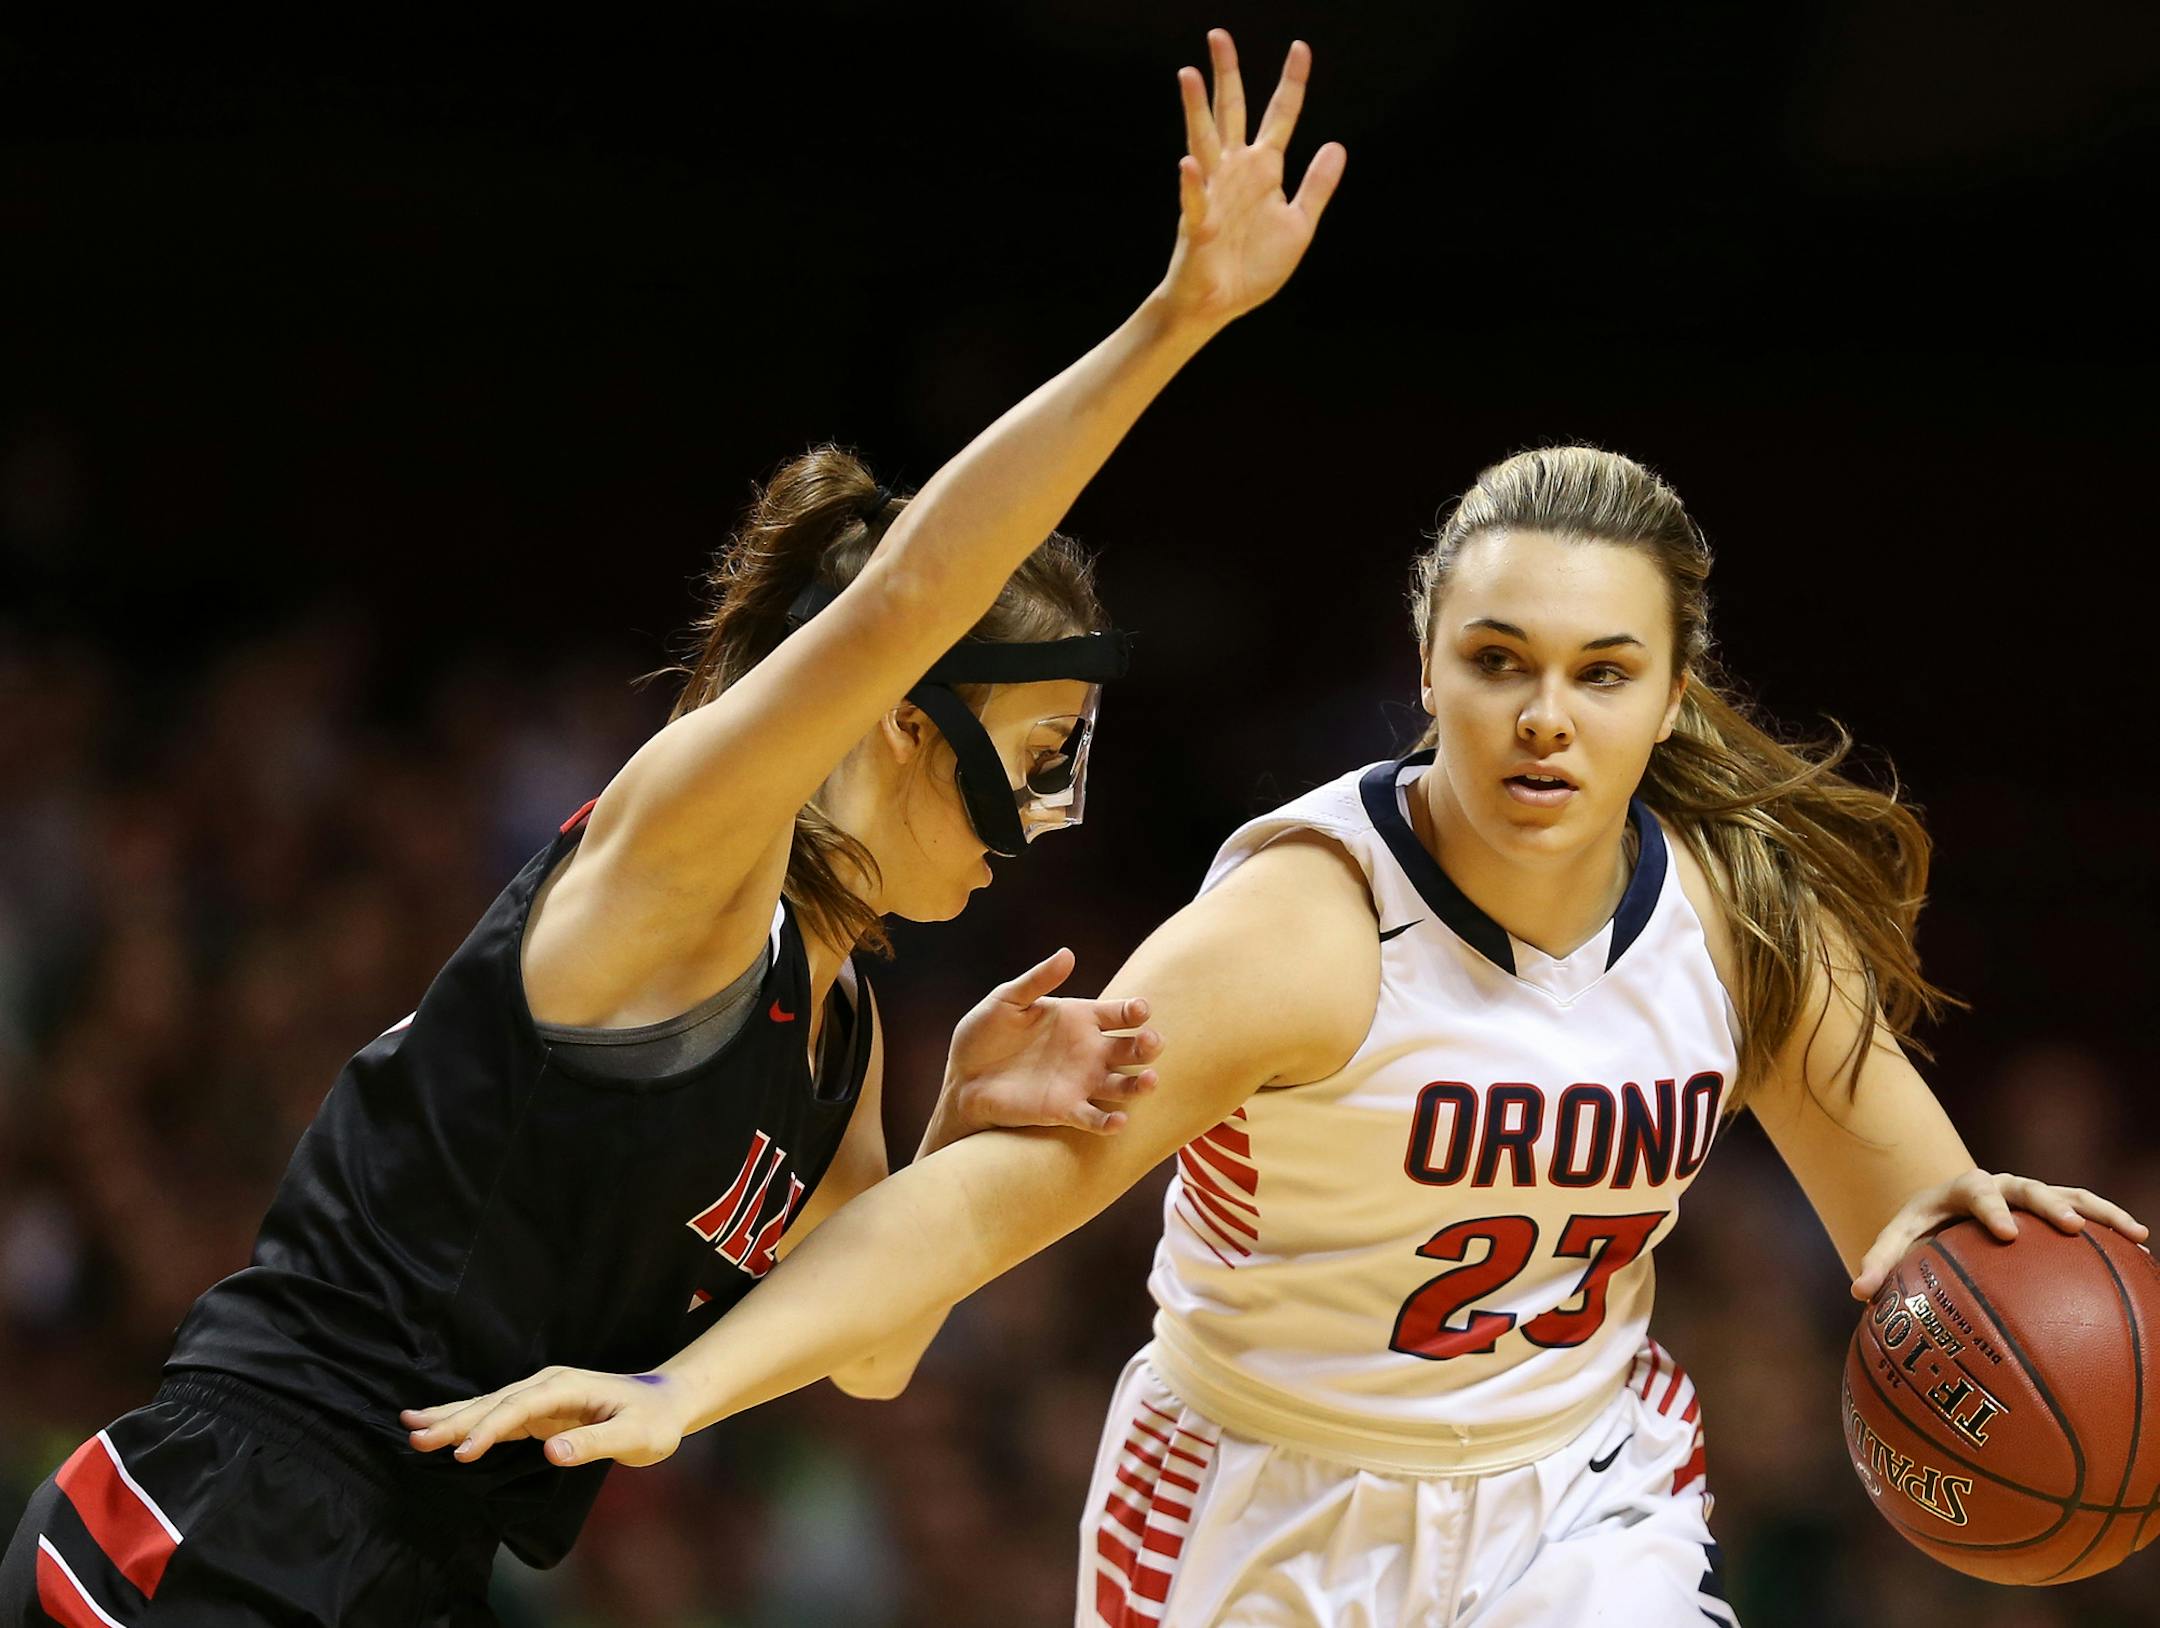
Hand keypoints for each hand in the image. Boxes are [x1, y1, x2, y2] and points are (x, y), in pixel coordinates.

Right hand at [401, 1367, 690, 1468]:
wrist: (666, 1401)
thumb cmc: (653, 1420)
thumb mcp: (634, 1436)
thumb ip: (594, 1443)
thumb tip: (552, 1452)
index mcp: (566, 1387)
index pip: (519, 1409)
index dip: (489, 1429)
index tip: (462, 1454)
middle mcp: (548, 1385)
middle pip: (493, 1403)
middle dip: (454, 1419)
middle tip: (413, 1435)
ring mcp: (541, 1396)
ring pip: (488, 1406)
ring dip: (451, 1418)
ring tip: (409, 1425)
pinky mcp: (538, 1411)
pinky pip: (496, 1416)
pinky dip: (467, 1422)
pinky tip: (441, 1427)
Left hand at [937, 946, 1162, 1140]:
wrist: (962, 1078)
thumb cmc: (983, 1035)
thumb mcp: (1006, 1001)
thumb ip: (1037, 980)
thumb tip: (1067, 954)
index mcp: (1079, 1018)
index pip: (1119, 1013)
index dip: (1134, 1011)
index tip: (1139, 1010)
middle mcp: (1088, 1050)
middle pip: (1131, 1048)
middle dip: (1147, 1045)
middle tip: (1151, 1041)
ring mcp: (1080, 1082)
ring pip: (1123, 1085)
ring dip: (1141, 1085)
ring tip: (1151, 1080)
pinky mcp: (1064, 1110)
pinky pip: (1094, 1118)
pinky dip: (1109, 1122)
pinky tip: (1118, 1121)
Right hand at [1157, 29, 1346, 329]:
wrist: (1219, 304)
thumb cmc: (1253, 266)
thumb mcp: (1299, 225)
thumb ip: (1317, 187)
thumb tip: (1336, 146)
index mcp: (1263, 170)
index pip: (1280, 116)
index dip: (1292, 83)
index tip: (1300, 48)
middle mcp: (1234, 172)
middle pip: (1231, 113)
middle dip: (1227, 74)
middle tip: (1218, 35)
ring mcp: (1213, 194)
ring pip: (1204, 142)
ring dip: (1196, 110)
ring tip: (1189, 75)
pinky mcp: (1197, 224)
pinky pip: (1194, 199)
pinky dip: (1191, 183)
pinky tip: (1188, 163)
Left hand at [1850, 1169, 2148, 1299]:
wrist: (1946, 1201)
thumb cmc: (1922, 1226)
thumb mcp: (1898, 1238)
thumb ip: (1880, 1261)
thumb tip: (1859, 1293)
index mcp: (1963, 1190)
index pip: (1978, 1194)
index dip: (1992, 1210)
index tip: (2007, 1234)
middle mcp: (2003, 1185)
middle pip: (2031, 1188)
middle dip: (2051, 1204)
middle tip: (2072, 1227)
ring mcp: (2033, 1194)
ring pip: (2073, 1195)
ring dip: (2102, 1213)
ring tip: (2135, 1234)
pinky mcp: (2056, 1207)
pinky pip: (2089, 1212)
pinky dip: (2113, 1228)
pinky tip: (2144, 1252)